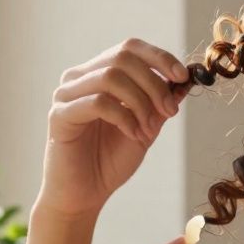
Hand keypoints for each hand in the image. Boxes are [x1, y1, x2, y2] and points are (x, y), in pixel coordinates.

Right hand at [38, 38, 193, 217]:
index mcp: (98, 74)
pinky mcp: (59, 115)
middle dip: (154, 83)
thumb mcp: (146, 126)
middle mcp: (79, 78)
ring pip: (111, 77)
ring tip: (149, 130)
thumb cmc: (110, 161)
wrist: (84, 195)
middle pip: (122, 58)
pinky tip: (133, 135)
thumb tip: (185, 80)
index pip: (130, 48)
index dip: (160, 57)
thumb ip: (160, 103)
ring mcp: (66, 95)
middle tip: (170, 111)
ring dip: (140, 103)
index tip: (183, 77)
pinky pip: (98, 103)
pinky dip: (124, 117)